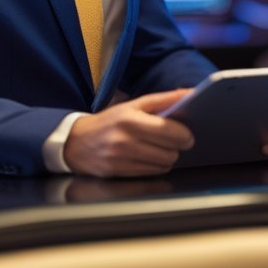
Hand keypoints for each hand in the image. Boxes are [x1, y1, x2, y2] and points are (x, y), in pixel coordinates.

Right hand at [63, 89, 194, 177]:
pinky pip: (151, 173)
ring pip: (162, 164)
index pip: (169, 131)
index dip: (184, 135)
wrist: (76, 142)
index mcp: (130, 118)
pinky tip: (149, 158)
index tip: (187, 135)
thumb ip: (164, 99)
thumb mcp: (134, 105)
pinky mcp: (118, 172)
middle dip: (176, 147)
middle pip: (169, 151)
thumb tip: (191, 94)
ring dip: (167, 158)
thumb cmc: (111, 121)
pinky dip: (156, 167)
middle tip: (174, 142)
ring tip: (160, 149)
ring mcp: (120, 158)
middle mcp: (124, 139)